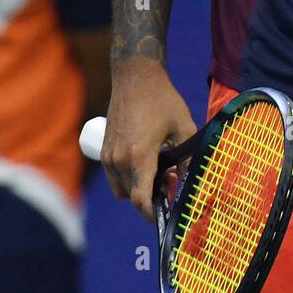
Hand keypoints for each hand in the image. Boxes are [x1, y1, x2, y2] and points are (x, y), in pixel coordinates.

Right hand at [101, 57, 196, 221]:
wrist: (135, 76)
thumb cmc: (162, 100)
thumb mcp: (183, 127)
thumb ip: (187, 157)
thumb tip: (188, 181)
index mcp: (139, 157)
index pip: (141, 200)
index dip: (153, 213)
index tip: (165, 215)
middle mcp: (118, 160)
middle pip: (133, 197)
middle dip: (151, 197)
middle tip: (171, 182)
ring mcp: (108, 156)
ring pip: (122, 189)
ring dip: (138, 188)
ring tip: (159, 170)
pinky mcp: (104, 150)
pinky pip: (114, 177)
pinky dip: (128, 178)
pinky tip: (146, 163)